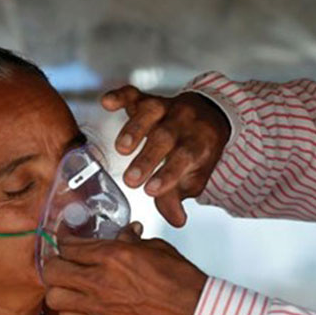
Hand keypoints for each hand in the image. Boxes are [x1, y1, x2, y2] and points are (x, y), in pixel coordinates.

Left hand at [41, 224, 206, 314]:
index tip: (66, 239)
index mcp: (113, 256)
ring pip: (54, 297)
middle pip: (51, 270)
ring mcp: (98, 306)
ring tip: (69, 285)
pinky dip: (70, 311)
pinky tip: (81, 305)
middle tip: (64, 261)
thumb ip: (133, 240)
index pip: (68, 245)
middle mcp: (99, 281)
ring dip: (59, 289)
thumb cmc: (181, 283)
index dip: (64, 240)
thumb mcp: (157, 248)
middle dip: (54, 263)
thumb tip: (125, 234)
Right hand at [102, 86, 230, 226]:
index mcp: (199, 143)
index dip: (169, 174)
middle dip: (147, 159)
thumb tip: (176, 221)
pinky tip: (107, 102)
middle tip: (131, 180)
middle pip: (165, 138)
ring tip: (121, 149)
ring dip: (135, 129)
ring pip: (151, 112)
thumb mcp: (194, 177)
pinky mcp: (149, 98)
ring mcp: (166, 108)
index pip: (185, 158)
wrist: (208, 115)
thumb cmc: (197, 152)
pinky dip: (120, 96)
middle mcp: (184, 123)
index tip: (152, 191)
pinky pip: (134, 94)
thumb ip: (178, 196)